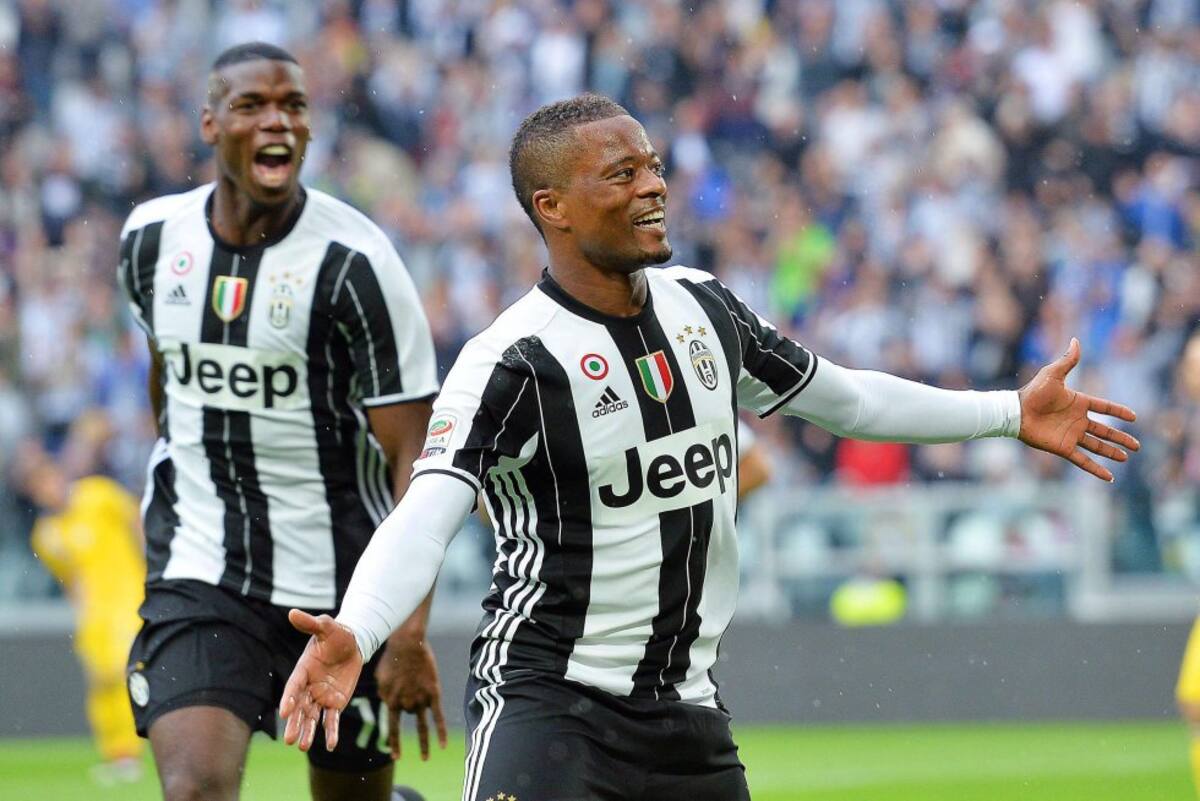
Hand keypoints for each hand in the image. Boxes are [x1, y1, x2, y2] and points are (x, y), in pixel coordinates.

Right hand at [279, 610, 362, 752]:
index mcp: (303, 670)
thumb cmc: (337, 634)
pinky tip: (330, 745)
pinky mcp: (335, 702)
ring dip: (308, 731)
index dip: (289, 698)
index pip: (294, 686)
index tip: (284, 711)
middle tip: (289, 740)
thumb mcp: (326, 627)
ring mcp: (321, 696)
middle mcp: (309, 686)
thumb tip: (292, 612)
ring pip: (312, 717)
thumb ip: (311, 623)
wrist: (353, 644)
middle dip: (295, 723)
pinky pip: (331, 719)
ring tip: (302, 747)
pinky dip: (330, 731)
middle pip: (300, 708)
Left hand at [376, 632, 448, 759]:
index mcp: (390, 701)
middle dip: (410, 703)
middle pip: (409, 713)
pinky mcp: (433, 693)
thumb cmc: (392, 658)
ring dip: (422, 737)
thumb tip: (388, 702)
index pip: (393, 727)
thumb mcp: (380, 677)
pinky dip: (440, 732)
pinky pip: (438, 717)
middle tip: (414, 714)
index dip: (394, 743)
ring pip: (421, 720)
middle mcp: (405, 703)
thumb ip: (384, 693)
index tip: (396, 757)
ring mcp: (420, 699)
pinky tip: (442, 746)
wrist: (407, 644)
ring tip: (425, 758)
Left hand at [1017, 338, 1139, 481]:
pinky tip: (1109, 477)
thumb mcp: (1053, 374)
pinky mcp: (1063, 448)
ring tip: (1126, 457)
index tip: (1134, 417)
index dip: (1118, 412)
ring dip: (1112, 452)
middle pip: (1105, 430)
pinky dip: (1095, 469)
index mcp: (1078, 403)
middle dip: (1121, 438)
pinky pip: (1083, 460)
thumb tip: (1076, 340)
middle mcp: (1077, 420)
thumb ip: (1067, 361)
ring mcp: (1071, 435)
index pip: (1104, 407)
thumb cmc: (1032, 392)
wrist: (1015, 412)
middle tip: (1137, 445)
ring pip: (1097, 446)